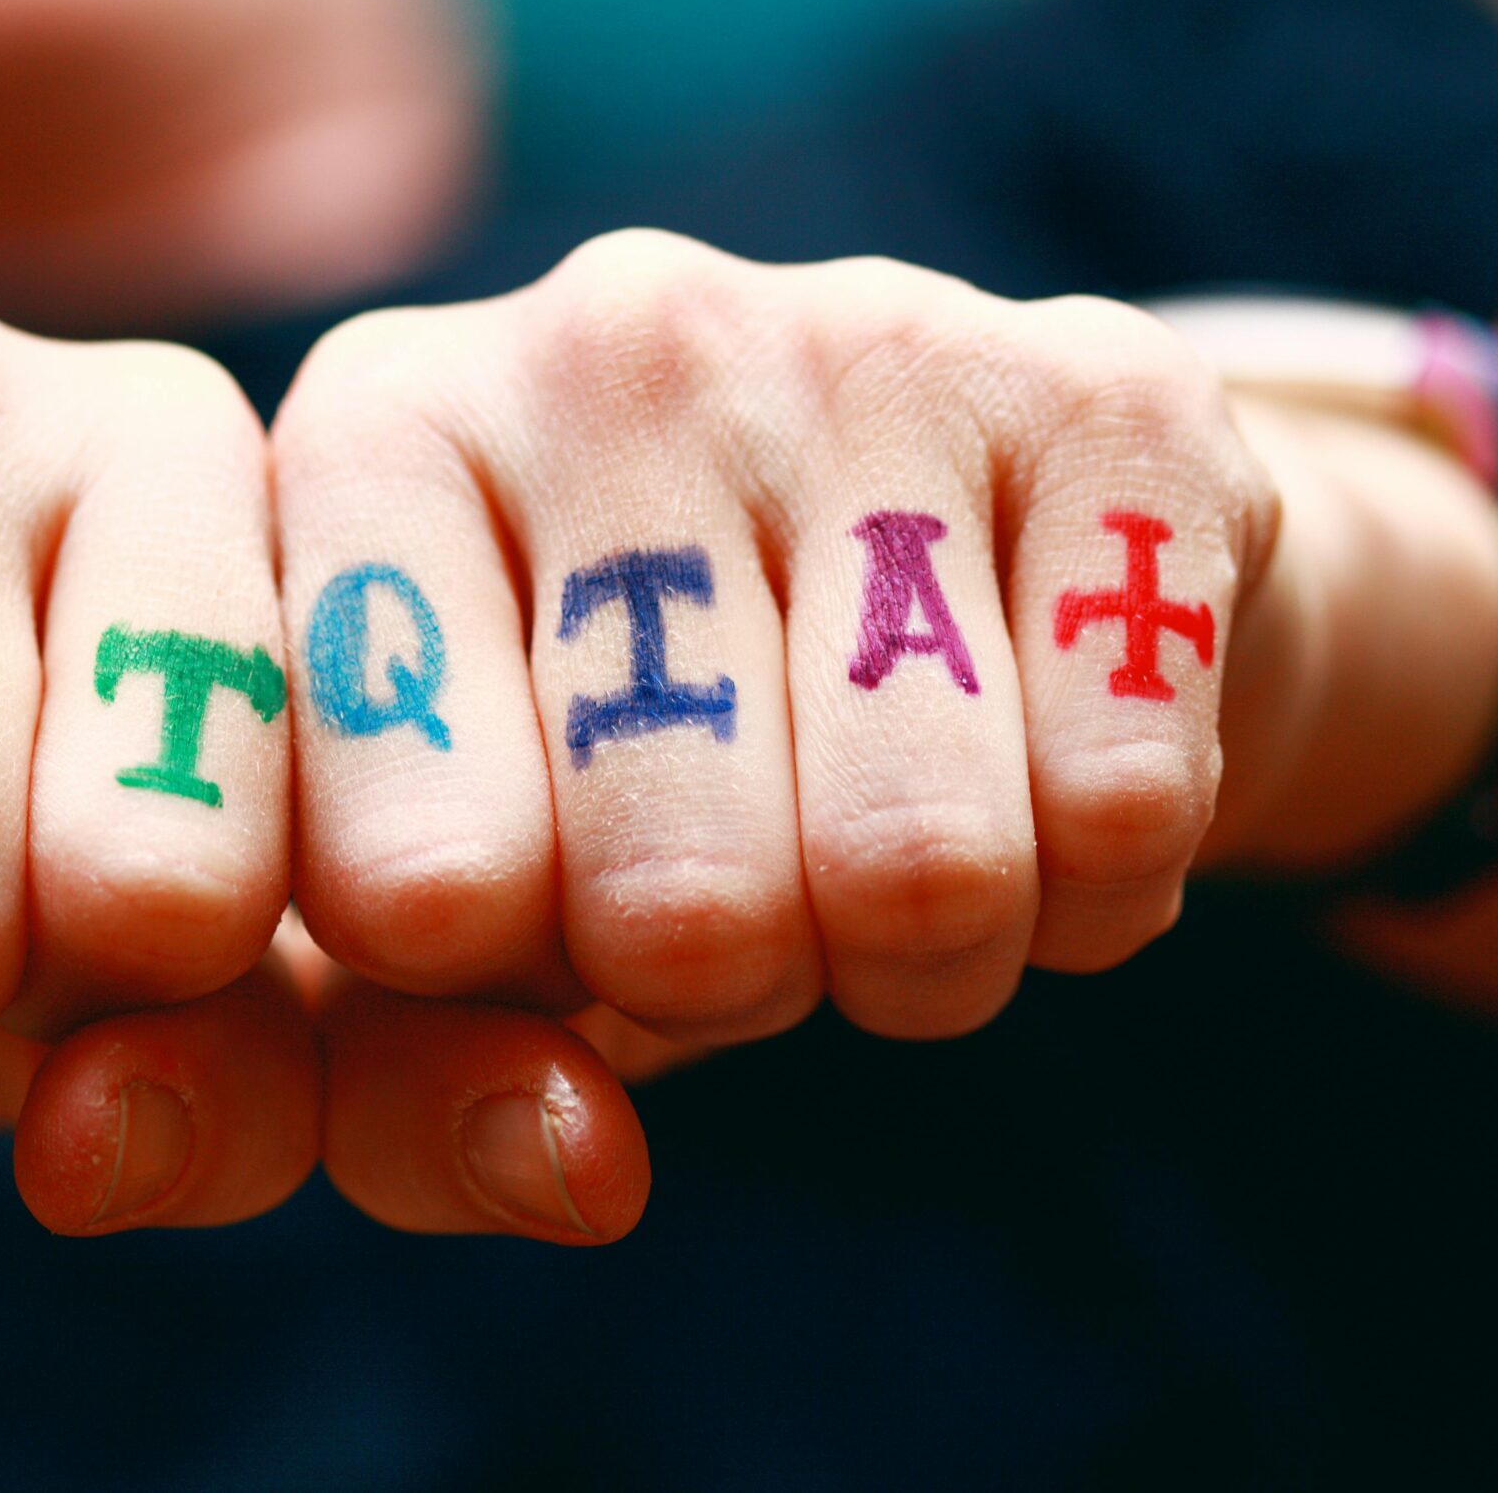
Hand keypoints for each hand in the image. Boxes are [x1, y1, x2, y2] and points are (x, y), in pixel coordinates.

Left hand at [272, 231, 1281, 1053]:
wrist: (971, 561)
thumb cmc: (635, 754)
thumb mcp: (449, 900)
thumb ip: (378, 1074)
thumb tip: (480, 1164)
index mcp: (376, 438)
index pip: (395, 882)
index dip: (496, 993)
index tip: (522, 917)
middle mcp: (596, 336)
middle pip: (668, 899)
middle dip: (723, 983)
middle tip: (733, 891)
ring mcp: (856, 334)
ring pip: (919, 865)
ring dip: (922, 953)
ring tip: (883, 845)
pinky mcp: (1106, 392)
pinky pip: (1121, 806)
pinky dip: (1099, 887)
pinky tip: (1039, 778)